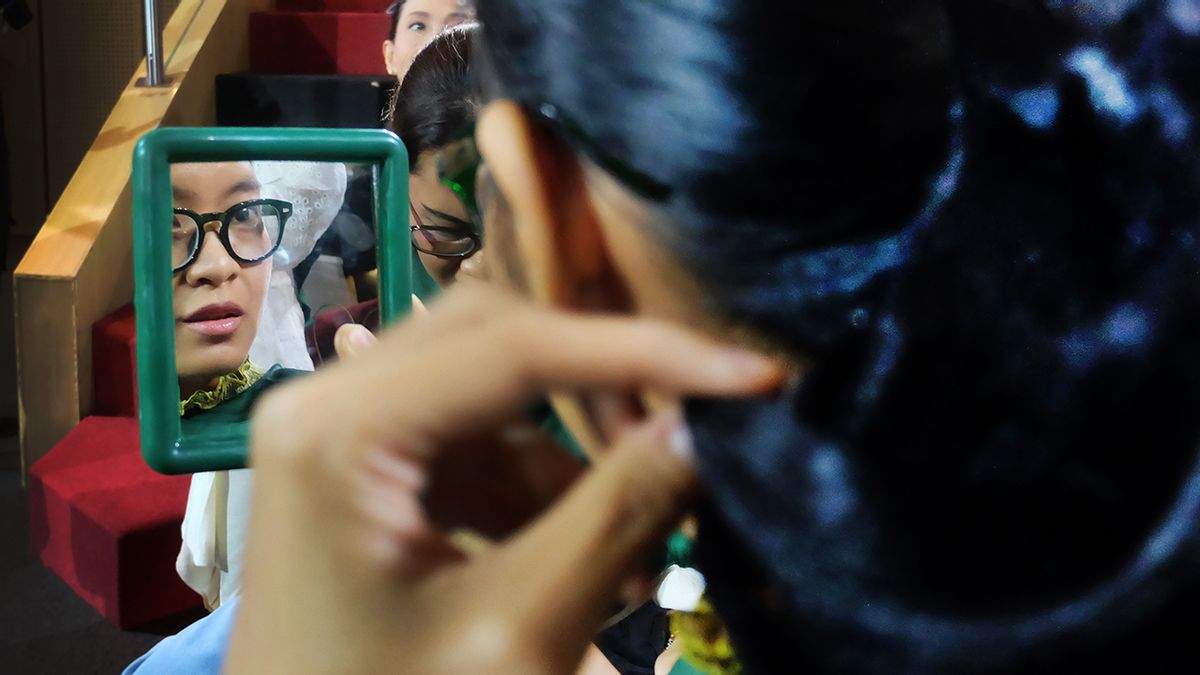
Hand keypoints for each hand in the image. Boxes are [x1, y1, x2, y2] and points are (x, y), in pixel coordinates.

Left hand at [227, 286, 781, 674]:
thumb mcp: (518, 631)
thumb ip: (618, 515)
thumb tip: (703, 425)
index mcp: (338, 431)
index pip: (516, 347)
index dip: (649, 354)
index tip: (754, 378)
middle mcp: (324, 404)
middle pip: (497, 338)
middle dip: (603, 387)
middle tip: (687, 440)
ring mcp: (336, 435)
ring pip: (489, 387)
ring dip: (573, 451)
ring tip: (636, 543)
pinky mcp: (360, 471)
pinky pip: (468, 441)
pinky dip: (535, 485)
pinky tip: (579, 557)